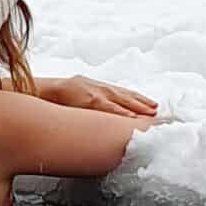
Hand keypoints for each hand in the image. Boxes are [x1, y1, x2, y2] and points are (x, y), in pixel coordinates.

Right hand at [39, 75, 157, 117]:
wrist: (48, 90)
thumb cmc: (63, 96)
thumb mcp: (82, 95)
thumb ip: (94, 102)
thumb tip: (103, 113)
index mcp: (99, 87)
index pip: (123, 93)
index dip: (138, 98)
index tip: (152, 105)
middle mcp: (101, 88)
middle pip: (127, 95)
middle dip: (143, 103)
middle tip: (158, 110)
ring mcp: (97, 93)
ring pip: (123, 100)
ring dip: (139, 107)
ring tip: (152, 113)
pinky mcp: (91, 100)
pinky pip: (110, 108)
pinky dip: (122, 112)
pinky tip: (132, 117)